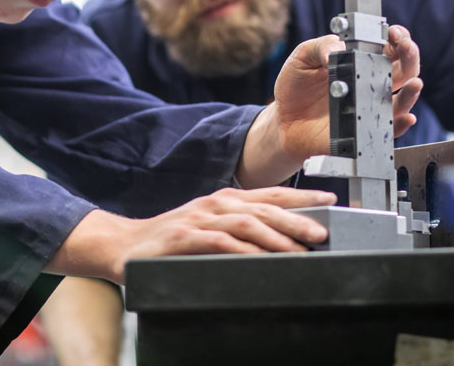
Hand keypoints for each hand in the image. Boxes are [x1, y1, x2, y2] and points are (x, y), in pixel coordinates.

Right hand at [46, 187, 337, 282]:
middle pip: (264, 206)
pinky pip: (220, 242)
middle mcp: (215, 204)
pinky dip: (244, 250)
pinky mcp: (184, 238)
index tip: (331, 200)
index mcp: (225, 200)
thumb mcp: (208, 231)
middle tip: (324, 231)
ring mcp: (199, 219)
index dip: (302, 195)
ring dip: (277, 235)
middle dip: (298, 217)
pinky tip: (261, 259)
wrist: (122, 246)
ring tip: (301, 247)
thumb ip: (237, 233)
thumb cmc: (169, 242)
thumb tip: (279, 243)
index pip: (270, 194)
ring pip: (246, 222)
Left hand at [236, 26, 423, 187]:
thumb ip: (322, 46)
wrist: (282, 121)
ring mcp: (370, 108)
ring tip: (415, 83)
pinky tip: (405, 117)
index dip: (397, 37)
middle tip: (405, 47)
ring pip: (403, 100)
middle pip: (404, 69)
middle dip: (410, 55)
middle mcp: (370, 84)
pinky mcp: (364, 130)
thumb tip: (341, 47)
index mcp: (360, 61)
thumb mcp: (303, 57)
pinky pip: (389, 130)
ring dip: (412, 92)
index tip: (393, 33)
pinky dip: (400, 125)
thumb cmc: (295, 87)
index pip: (389, 47)